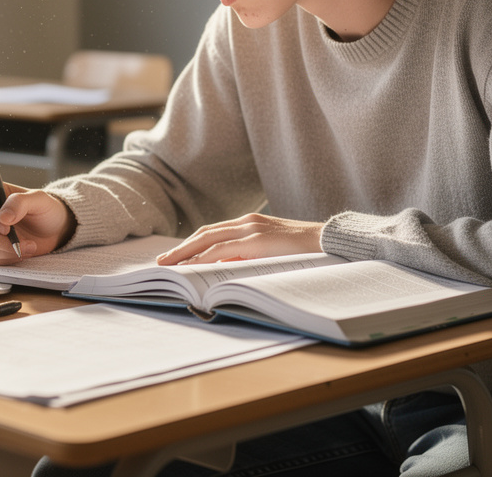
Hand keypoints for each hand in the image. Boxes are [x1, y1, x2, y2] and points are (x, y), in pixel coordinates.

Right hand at [0, 179, 73, 263]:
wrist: (52, 230)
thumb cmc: (43, 209)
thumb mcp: (39, 199)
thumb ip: (20, 202)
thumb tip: (3, 217)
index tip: (7, 227)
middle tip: (19, 242)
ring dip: (7, 250)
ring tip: (30, 246)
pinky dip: (9, 258)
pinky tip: (23, 251)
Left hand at [156, 213, 323, 264]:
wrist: (329, 241)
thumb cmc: (303, 251)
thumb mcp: (271, 251)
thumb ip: (251, 255)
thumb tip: (227, 268)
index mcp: (250, 223)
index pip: (212, 232)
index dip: (191, 244)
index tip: (175, 256)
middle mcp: (247, 222)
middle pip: (204, 234)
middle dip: (181, 248)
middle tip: (162, 262)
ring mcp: (251, 228)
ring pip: (208, 240)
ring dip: (185, 253)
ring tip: (169, 266)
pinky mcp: (256, 240)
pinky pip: (222, 250)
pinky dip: (203, 258)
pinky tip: (191, 267)